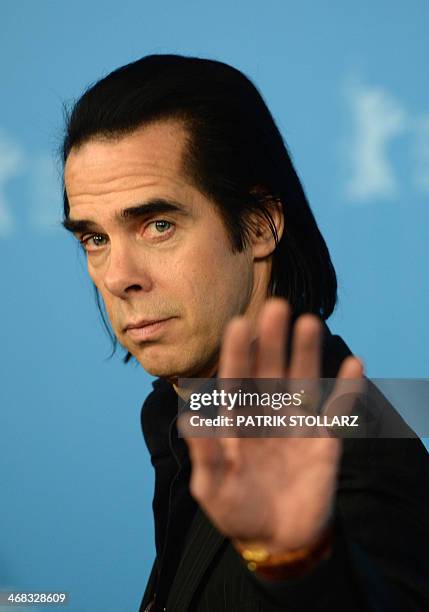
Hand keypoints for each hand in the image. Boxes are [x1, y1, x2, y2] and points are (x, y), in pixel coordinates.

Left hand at [181, 298, 362, 554]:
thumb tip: (189, 419)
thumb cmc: (236, 511)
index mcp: (236, 421)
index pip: (236, 380)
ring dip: (306, 352)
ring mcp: (296, 422)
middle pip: (269, 370)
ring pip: (302, 380)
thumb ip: (204, 454)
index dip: (237, 353)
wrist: (277, 538)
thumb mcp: (212, 488)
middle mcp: (266, 413)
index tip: (238, 324)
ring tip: (308, 322)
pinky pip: (338, 409)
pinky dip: (346, 388)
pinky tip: (353, 364)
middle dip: (272, 340)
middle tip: (276, 306)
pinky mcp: (324, 438)